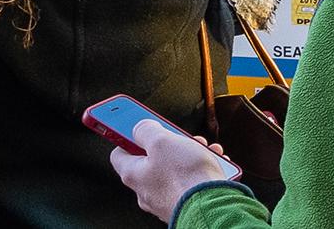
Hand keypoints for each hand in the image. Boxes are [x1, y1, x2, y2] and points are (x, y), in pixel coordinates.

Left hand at [110, 119, 235, 224]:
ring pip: (174, 171)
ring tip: (204, 151)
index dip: (128, 136)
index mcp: (133, 174)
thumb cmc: (185, 177)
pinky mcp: (184, 205)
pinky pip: (189, 183)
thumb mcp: (162, 141)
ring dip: (189, 157)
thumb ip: (147, 130)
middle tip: (180, 138)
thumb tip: (141, 128)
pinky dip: (200, 172)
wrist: (211, 205)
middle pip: (151, 160)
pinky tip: (213, 166)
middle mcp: (145, 190)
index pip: (119, 152)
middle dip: (169, 145)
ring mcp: (165, 199)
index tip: (136, 127)